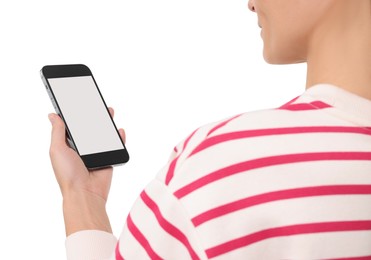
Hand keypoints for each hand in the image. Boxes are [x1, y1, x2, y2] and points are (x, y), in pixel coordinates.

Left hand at [48, 108, 125, 235]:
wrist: (85, 193)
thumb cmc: (68, 174)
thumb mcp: (57, 149)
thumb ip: (58, 131)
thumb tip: (53, 115)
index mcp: (68, 146)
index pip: (72, 126)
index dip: (75, 115)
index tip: (78, 102)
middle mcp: (82, 149)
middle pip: (89, 128)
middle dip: (93, 116)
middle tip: (96, 104)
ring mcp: (96, 153)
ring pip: (103, 135)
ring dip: (107, 123)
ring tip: (109, 111)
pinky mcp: (108, 158)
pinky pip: (116, 146)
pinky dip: (119, 138)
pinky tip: (119, 130)